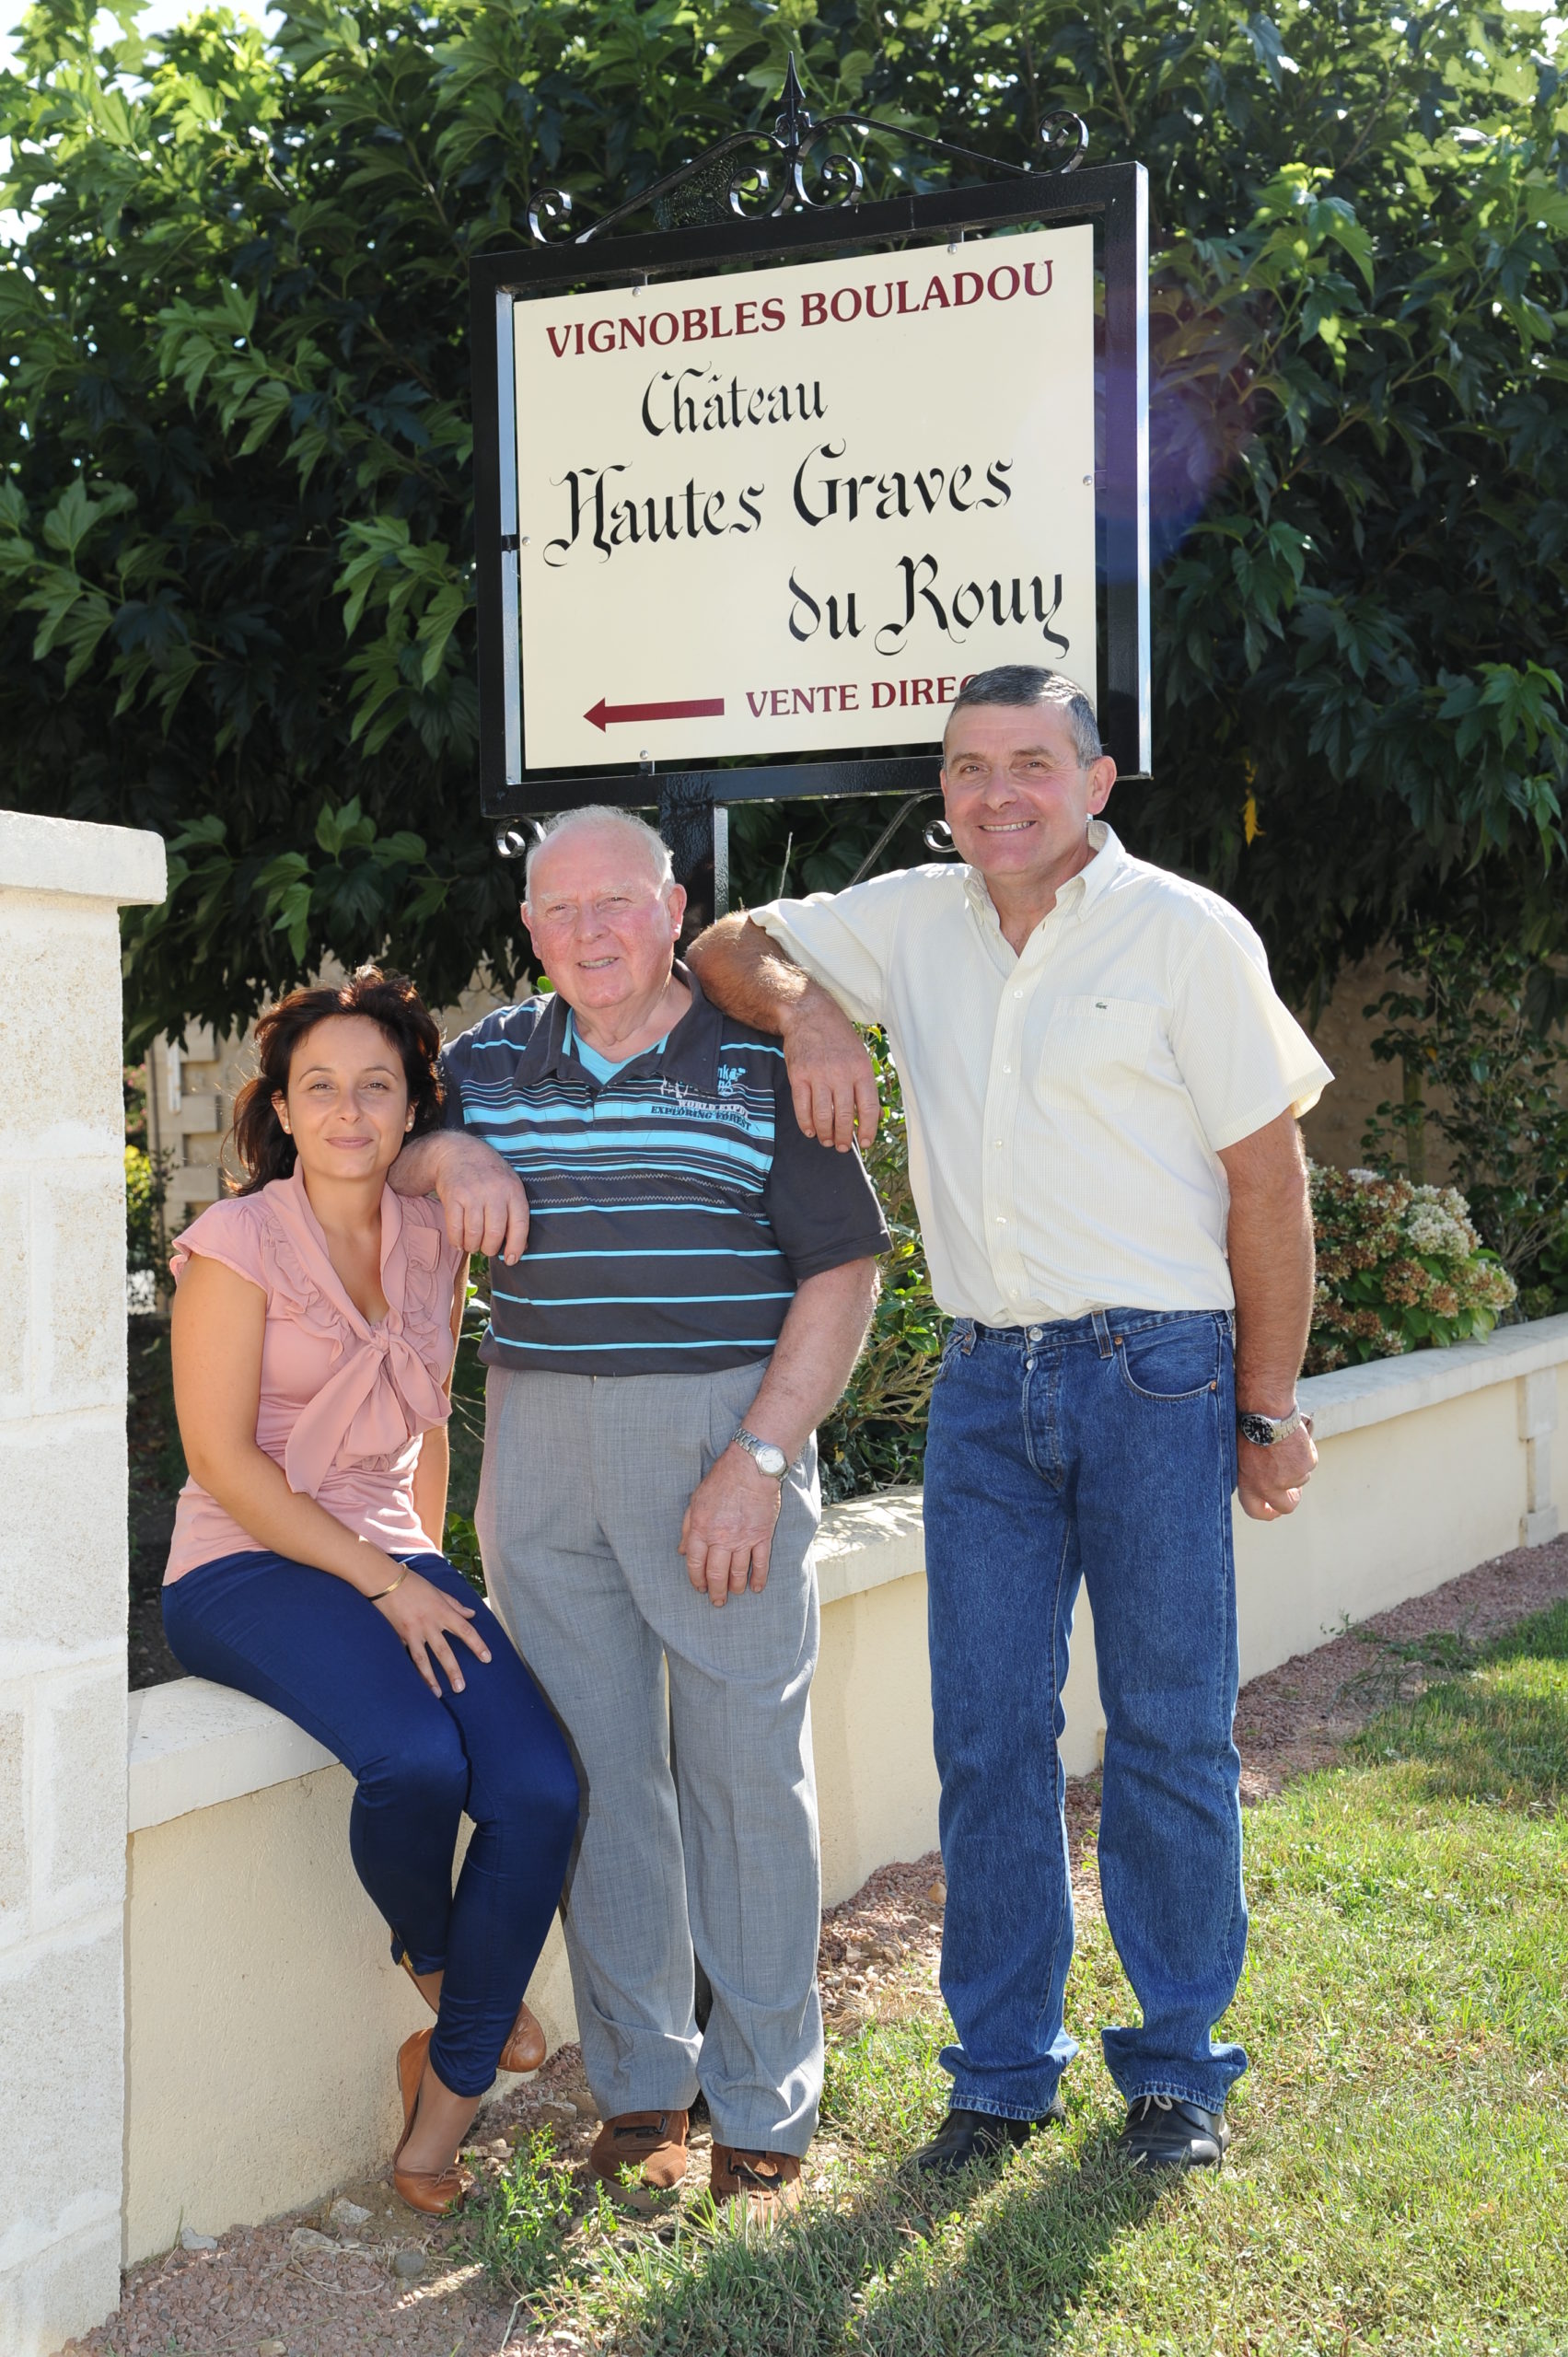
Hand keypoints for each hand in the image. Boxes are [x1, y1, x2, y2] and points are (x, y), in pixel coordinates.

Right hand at [374, 1567, 492, 1693]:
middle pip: (444, 1652)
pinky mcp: (398, 1636)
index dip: (477, 1645)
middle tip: (461, 1688)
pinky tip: (414, 1684)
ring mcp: (412, 1632)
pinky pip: (406, 1656)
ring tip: (438, 1694)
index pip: (465, 1630)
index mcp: (441, 1611)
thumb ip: (455, 1605)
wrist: (384, 1581)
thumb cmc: (413, 1583)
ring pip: (422, 1660)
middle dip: (453, 1671)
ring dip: (430, 1679)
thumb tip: (471, 1614)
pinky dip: (411, 1670)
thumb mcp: (438, 1591)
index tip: (487, 1659)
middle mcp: (428, 1624)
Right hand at [434, 1135, 529, 1262]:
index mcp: (513, 1190)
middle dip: (490, 1249)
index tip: (511, 1260)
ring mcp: (472, 1193)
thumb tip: (520, 1248)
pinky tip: (459, 1241)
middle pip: (495, 1234)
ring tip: (472, 1244)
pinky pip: (455, 1228)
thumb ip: (516, 1213)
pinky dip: (457, 1240)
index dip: (516, 1247)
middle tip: (487, 1248)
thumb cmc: (489, 1175)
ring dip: (472, 1246)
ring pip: (474, 1234)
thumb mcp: (509, 1185)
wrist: (458, 1152)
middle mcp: (494, 1191)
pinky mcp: (452, 1196)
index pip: (520, 1225)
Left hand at [678, 1445, 783, 1605]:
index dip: (696, 1579)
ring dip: (735, 1587)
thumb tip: (681, 1550)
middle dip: (715, 1591)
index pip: (695, 1563)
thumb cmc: (721, 1481)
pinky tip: (756, 1588)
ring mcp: (743, 1539)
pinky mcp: (762, 1536)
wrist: (751, 1468)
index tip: (699, 1588)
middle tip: (717, 1601)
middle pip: (716, 1574)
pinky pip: (761, 1563)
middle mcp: (721, 1538)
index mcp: (701, 1529)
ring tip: (734, 1594)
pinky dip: (758, 1578)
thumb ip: (687, 1527)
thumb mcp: (695, 1501)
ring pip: (738, 1572)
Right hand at [781, 992, 879, 1150]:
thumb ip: (865, 1084)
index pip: (868, 1108)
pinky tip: (811, 1131)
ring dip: (826, 1134)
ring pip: (823, 1116)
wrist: (809, 1015)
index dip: (868, 1130)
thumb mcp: (860, 1055)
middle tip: (842, 1147)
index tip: (865, 1143)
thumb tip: (872, 1116)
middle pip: (844, 1116)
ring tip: (827, 1141)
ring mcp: (818, 1075)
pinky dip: (806, 1124)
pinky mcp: (798, 1076)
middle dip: (844, 1137)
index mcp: (861, 1069)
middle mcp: (841, 1074)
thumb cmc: (838, 1038)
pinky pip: (802, 1108)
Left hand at [1236, 1421, 1317, 1520]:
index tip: (1273, 1509)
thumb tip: (1261, 1480)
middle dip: (1291, 1498)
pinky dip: (1305, 1452)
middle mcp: (1270, 1487)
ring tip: (1284, 1445)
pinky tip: (1294, 1438)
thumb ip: (1250, 1472)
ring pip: (1300, 1478)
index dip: (1267, 1512)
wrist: (1265, 1410)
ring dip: (1295, 1466)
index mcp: (1248, 1484)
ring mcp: (1291, 1478)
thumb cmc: (1248, 1427)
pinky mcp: (1306, 1465)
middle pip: (1287, 1505)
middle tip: (1292, 1488)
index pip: (1256, 1511)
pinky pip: (1309, 1461)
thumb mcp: (1240, 1454)